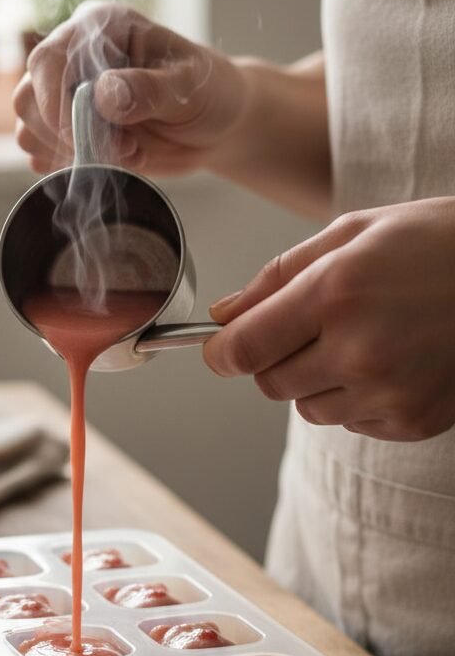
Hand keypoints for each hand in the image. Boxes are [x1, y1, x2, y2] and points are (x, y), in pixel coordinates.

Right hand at [13, 1, 248, 173]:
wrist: (217, 126)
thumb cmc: (209, 93)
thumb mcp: (189, 87)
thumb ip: (148, 89)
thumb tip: (103, 93)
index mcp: (101, 27)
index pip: (49, 58)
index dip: (54, 102)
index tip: (81, 134)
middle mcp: (75, 57)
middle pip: (27, 97)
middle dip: (67, 135)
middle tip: (122, 149)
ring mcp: (67, 95)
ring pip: (29, 129)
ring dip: (72, 155)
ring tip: (127, 154)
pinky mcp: (68, 131)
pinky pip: (43, 154)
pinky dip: (73, 168)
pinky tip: (115, 163)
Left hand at [204, 198, 454, 441]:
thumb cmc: (436, 242)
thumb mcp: (351, 232)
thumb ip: (277, 277)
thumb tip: (222, 316)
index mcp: (334, 293)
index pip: (243, 349)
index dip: (223, 351)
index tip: (223, 346)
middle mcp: (358, 350)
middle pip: (268, 383)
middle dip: (274, 358)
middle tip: (313, 324)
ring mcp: (388, 393)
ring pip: (307, 408)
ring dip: (317, 380)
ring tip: (364, 337)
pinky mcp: (412, 422)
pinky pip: (352, 423)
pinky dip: (358, 398)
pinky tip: (393, 359)